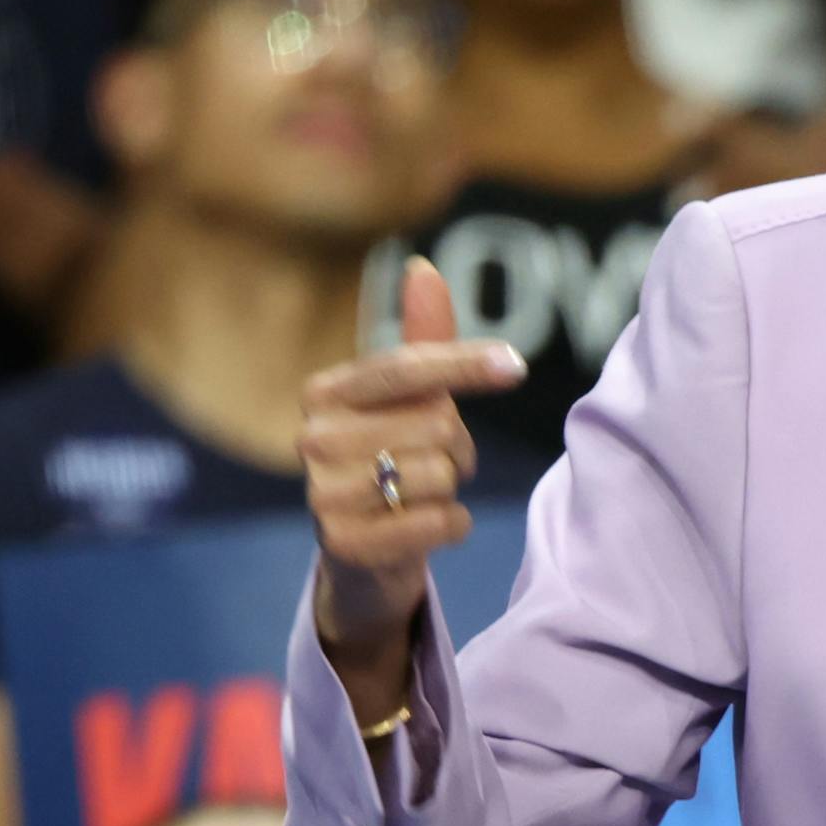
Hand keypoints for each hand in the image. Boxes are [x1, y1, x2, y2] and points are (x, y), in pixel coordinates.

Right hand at [303, 257, 517, 691]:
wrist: (363, 557)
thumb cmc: (392, 461)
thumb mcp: (408, 402)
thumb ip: (423, 340)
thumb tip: (422, 268)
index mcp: (324, 391)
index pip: (406, 366)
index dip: (465, 364)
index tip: (514, 366)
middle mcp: (311, 438)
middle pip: (436, 422)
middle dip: (459, 446)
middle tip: (438, 463)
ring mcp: (320, 494)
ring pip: (441, 473)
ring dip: (454, 487)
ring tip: (424, 495)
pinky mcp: (343, 545)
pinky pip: (440, 520)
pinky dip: (452, 525)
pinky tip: (426, 528)